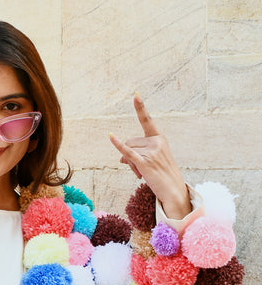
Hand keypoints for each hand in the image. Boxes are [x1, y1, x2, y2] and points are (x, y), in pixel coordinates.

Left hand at [109, 94, 190, 219]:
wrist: (173, 190)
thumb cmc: (162, 174)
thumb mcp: (151, 159)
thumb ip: (136, 153)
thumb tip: (120, 157)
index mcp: (159, 138)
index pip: (147, 121)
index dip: (140, 108)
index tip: (135, 94)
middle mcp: (156, 142)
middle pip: (130, 141)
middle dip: (130, 155)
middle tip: (140, 168)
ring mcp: (151, 152)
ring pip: (127, 151)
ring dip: (130, 164)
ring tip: (143, 173)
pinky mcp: (145, 162)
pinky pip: (127, 152)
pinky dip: (118, 145)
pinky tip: (110, 136)